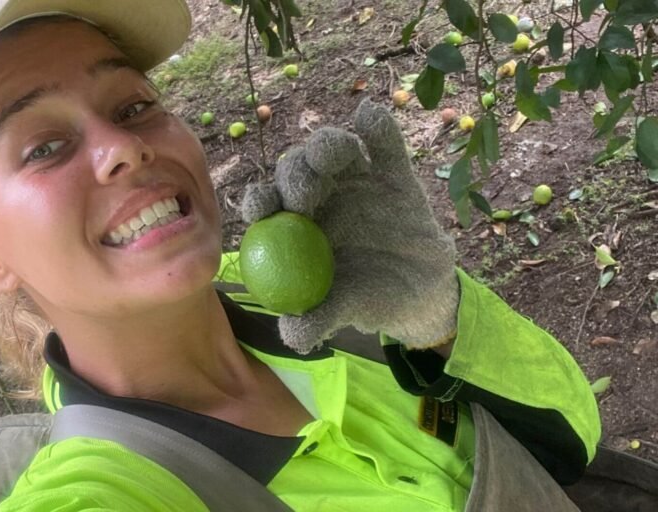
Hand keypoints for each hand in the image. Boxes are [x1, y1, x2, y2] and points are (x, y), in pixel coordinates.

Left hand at [241, 99, 458, 353]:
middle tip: (304, 195)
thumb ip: (318, 319)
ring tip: (336, 155)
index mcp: (296, 224)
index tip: (261, 209)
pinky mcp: (392, 170)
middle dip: (295, 175)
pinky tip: (371, 118)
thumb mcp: (346, 310)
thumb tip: (293, 335)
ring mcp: (356, 178)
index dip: (259, 200)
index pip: (268, 204)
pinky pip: (385, 145)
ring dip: (329, 146)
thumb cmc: (371, 299)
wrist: (422, 293)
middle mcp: (320, 194)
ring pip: (335, 149)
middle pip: (296, 170)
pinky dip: (378, 129)